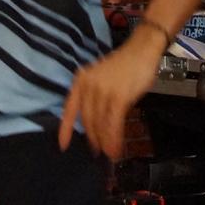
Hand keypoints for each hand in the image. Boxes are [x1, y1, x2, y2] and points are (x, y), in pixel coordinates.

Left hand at [59, 26, 164, 156]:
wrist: (141, 50)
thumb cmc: (124, 65)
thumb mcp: (101, 78)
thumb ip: (95, 96)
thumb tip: (96, 122)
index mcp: (81, 80)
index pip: (69, 109)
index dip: (65, 129)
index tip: (63, 145)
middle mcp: (89, 86)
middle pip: (87, 120)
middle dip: (93, 138)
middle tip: (98, 151)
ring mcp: (103, 91)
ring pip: (100, 124)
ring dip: (105, 142)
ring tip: (109, 154)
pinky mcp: (118, 97)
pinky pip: (113, 123)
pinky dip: (115, 138)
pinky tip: (116, 147)